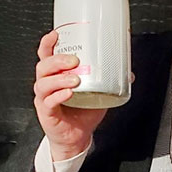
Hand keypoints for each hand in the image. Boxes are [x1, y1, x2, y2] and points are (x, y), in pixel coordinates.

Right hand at [33, 30, 106, 160]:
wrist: (78, 136)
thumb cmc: (84, 112)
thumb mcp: (99, 92)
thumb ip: (110, 81)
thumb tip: (128, 72)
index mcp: (57, 75)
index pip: (47, 55)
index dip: (48, 44)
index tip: (56, 35)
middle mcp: (47, 84)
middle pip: (43, 66)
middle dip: (57, 60)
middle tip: (74, 60)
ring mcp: (45, 98)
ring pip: (43, 83)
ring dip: (59, 78)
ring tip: (75, 79)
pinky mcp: (47, 113)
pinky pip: (48, 102)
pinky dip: (57, 96)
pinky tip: (68, 93)